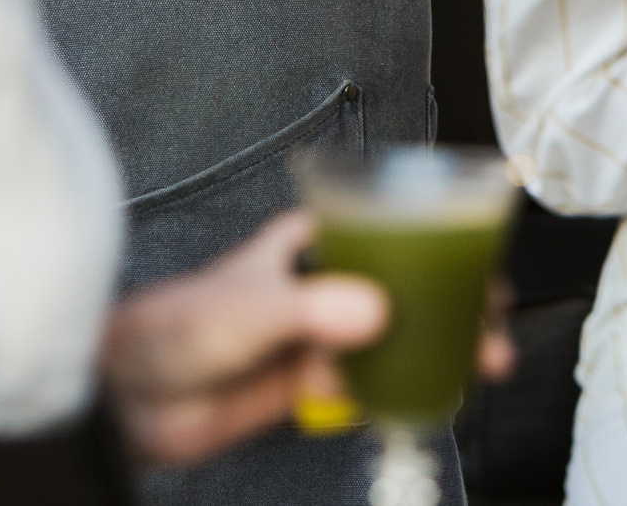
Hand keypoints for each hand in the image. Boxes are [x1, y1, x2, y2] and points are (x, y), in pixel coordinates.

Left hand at [103, 211, 516, 466]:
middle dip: (457, 300)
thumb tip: (373, 312)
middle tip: (494, 322)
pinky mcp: (313, 380)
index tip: (483, 263)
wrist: (132, 400)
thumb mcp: (248, 308)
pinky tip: (435, 392)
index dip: (443, 239)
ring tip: (482, 363)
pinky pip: (374, 379)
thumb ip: (309, 311)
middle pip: (406, 283)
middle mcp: (323, 282)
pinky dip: (409, 384)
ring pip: (398, 333)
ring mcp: (321, 332)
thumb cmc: (172, 327)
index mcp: (312, 242)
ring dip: (442, 346)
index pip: (389, 227)